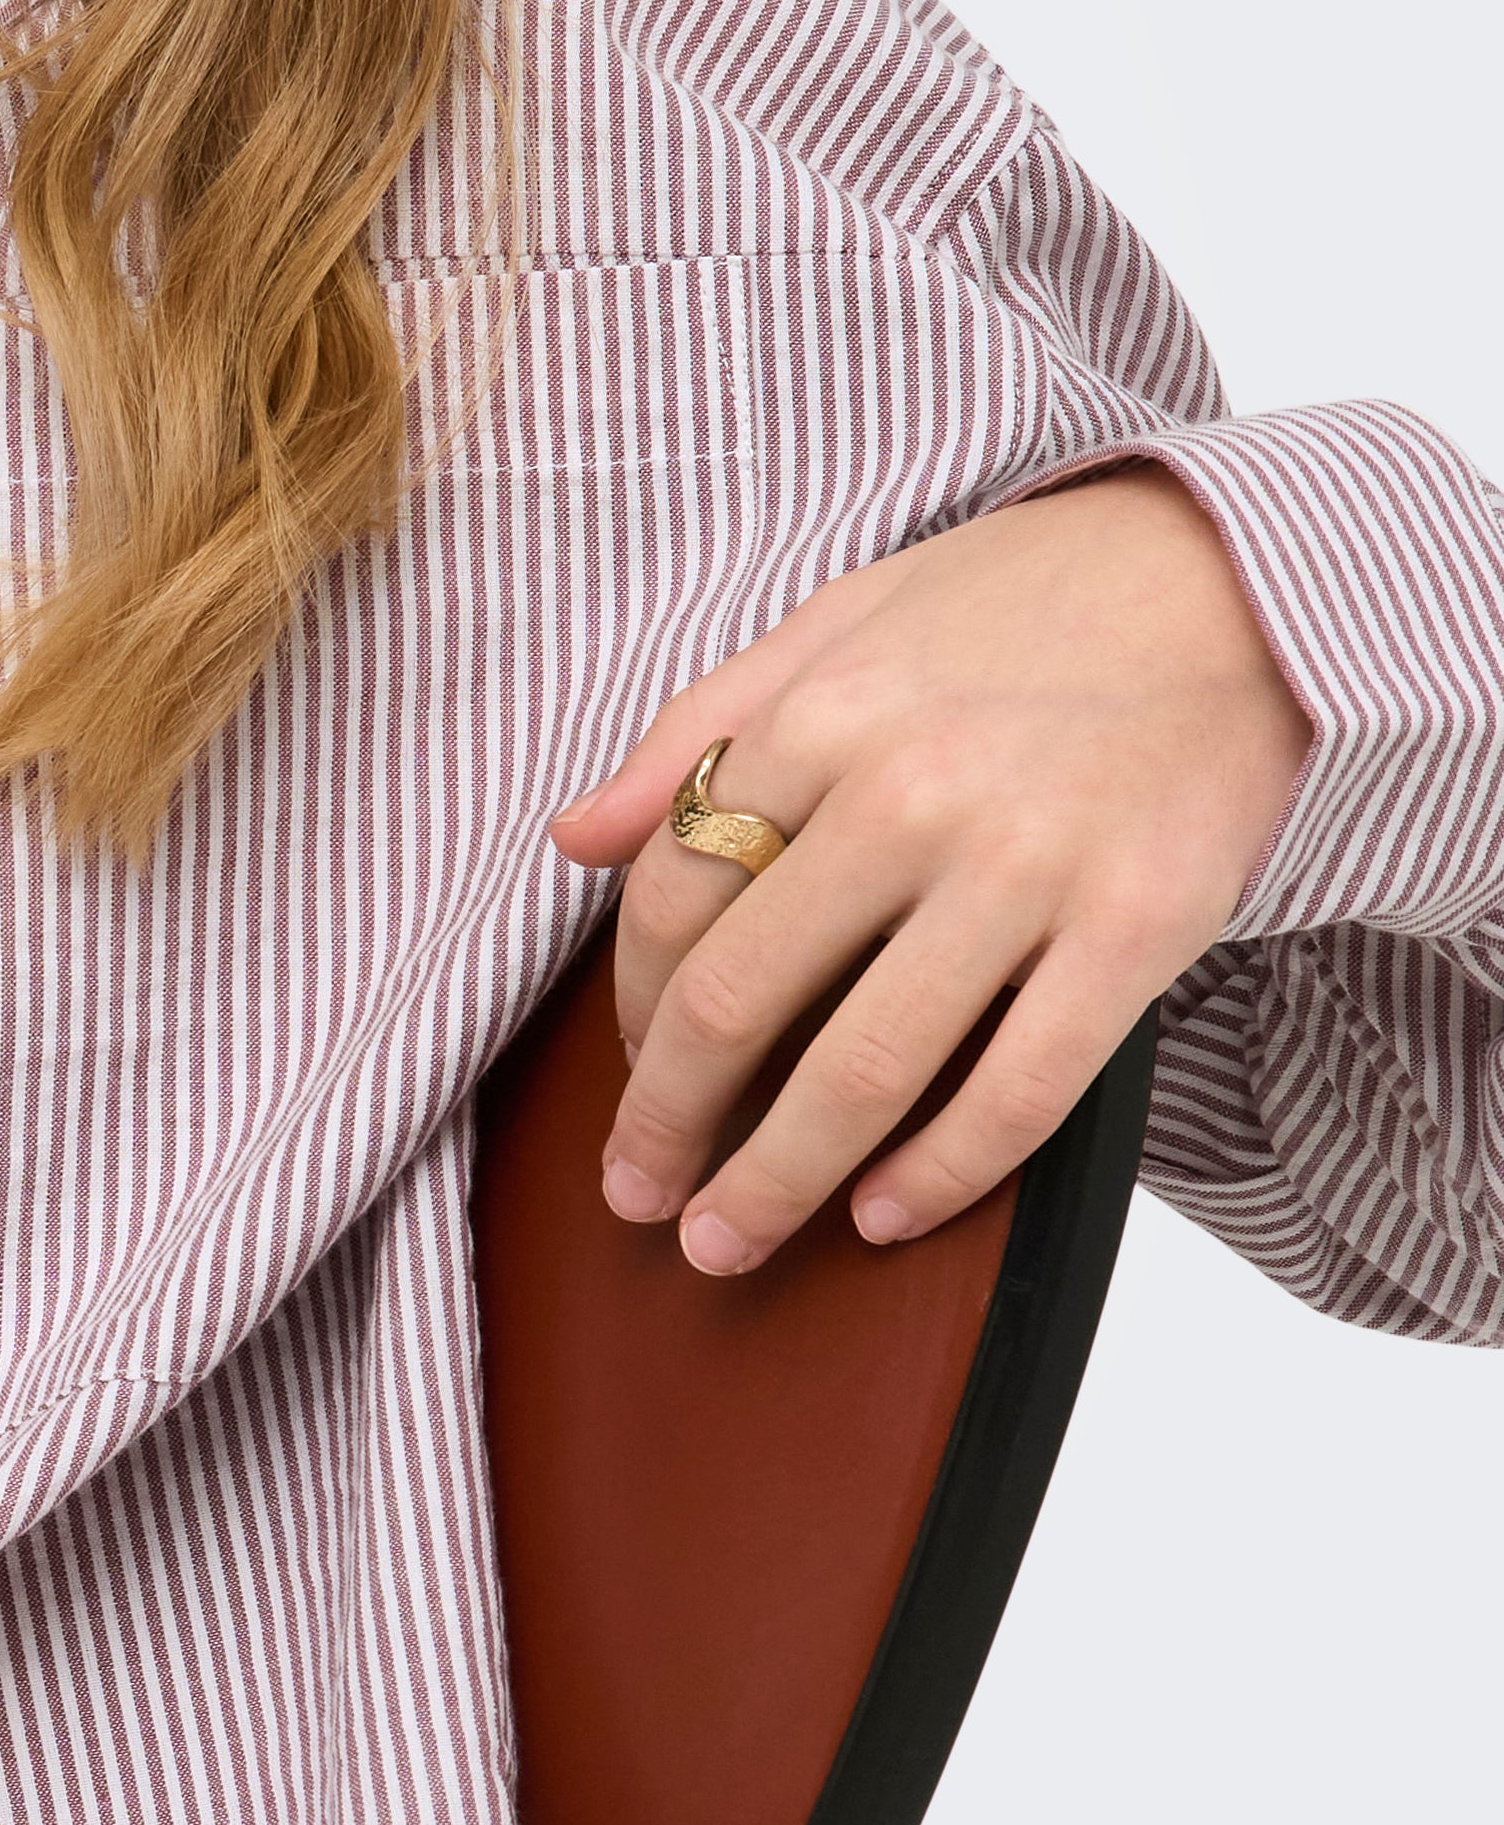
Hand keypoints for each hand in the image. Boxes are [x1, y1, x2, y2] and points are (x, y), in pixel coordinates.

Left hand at [548, 468, 1308, 1269]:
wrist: (1246, 581)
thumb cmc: (1030, 601)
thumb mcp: (842, 620)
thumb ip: (702, 725)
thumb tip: (577, 834)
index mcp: (823, 716)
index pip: (676, 897)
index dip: (629, 1006)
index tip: (630, 1071)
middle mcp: (910, 794)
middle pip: (740, 1001)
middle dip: (669, 1124)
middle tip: (639, 1196)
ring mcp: (1028, 867)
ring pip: (864, 1070)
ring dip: (775, 1181)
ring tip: (725, 1242)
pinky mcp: (1139, 929)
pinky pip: (1020, 1092)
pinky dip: (939, 1175)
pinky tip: (882, 1214)